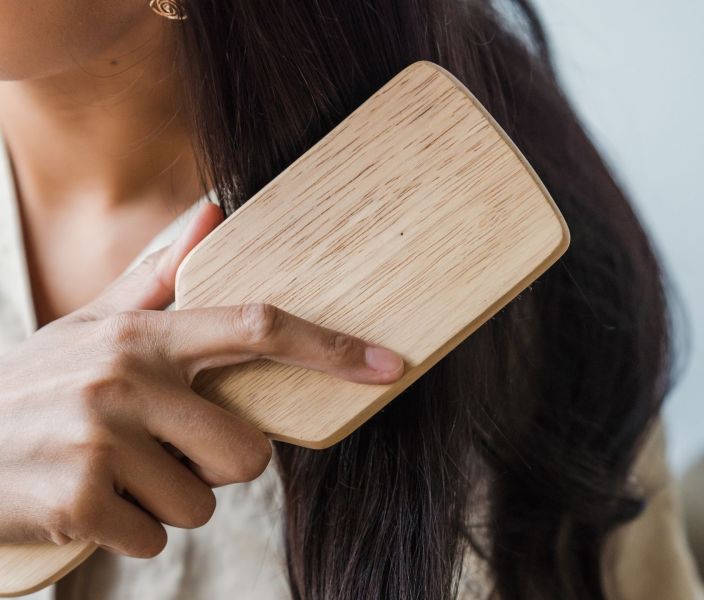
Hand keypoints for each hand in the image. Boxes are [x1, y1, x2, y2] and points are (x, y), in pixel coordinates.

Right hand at [0, 203, 404, 557]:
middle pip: (248, 451)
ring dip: (169, 501)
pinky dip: (132, 532)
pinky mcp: (79, 501)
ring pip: (201, 503)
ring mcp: (101, 441)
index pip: (256, 326)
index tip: (389, 363)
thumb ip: (161, 275)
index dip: (330, 348)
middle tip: (163, 451)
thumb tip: (215, 209)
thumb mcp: (93, 324)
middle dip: (216, 465)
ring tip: (117, 474)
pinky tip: (91, 503)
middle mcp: (126, 379)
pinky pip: (156, 540)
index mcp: (142, 334)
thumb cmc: (39, 386)